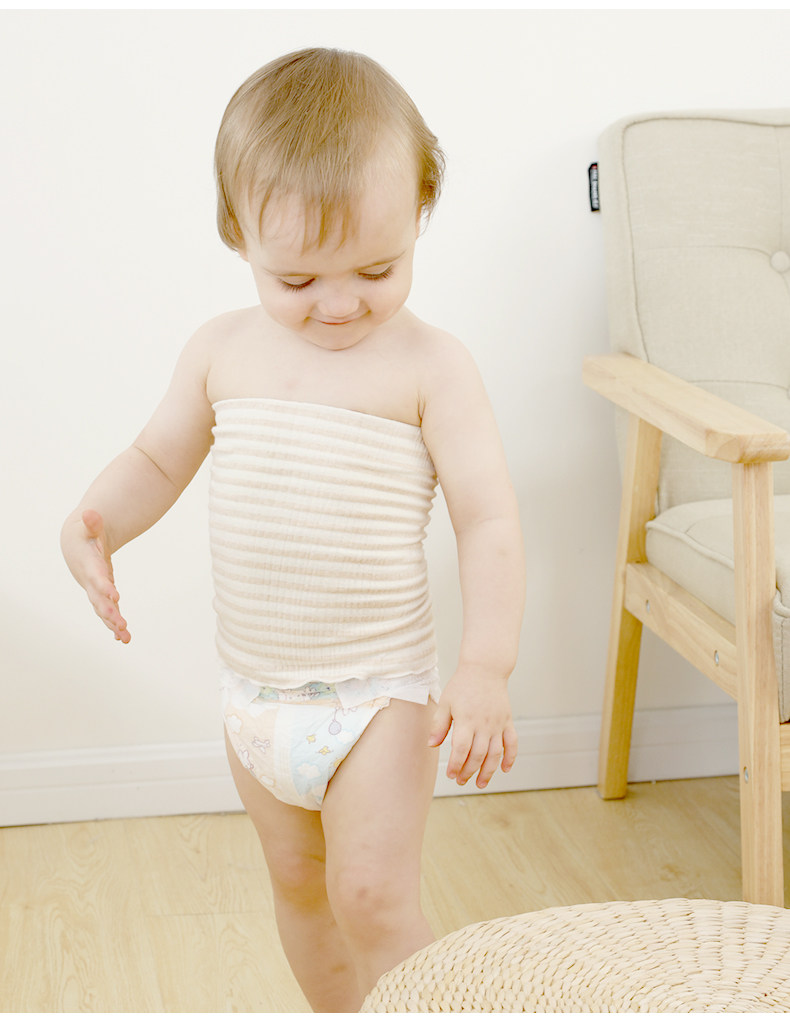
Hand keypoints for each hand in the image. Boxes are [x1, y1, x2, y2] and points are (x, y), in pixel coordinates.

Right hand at [68, 509, 130, 642]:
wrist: (76, 545)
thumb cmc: (86, 534)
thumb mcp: (90, 526)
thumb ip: (92, 522)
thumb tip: (90, 513)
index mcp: (89, 566)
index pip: (97, 578)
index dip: (104, 586)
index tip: (116, 595)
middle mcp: (90, 583)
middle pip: (99, 600)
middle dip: (110, 612)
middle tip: (122, 625)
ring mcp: (95, 592)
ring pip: (103, 611)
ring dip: (113, 624)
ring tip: (126, 637)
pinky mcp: (101, 596)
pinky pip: (108, 613)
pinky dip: (115, 625)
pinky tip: (124, 639)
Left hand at [427, 666, 516, 788]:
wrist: (485, 669)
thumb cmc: (462, 685)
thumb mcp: (446, 702)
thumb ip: (439, 725)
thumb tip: (432, 745)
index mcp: (466, 720)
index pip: (461, 749)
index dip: (456, 764)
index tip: (451, 774)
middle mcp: (484, 724)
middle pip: (478, 755)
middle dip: (469, 771)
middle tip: (461, 781)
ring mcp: (498, 724)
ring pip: (495, 754)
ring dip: (488, 771)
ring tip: (481, 783)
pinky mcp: (508, 721)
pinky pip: (513, 743)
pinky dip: (511, 757)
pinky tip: (505, 769)